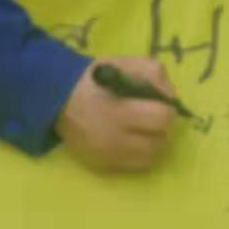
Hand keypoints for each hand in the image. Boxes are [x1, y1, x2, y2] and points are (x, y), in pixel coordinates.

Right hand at [55, 56, 176, 171]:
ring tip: (145, 130)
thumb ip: (154, 74)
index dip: (167, 109)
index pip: (162, 119)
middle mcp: (115, 139)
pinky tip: (133, 140)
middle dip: (163, 128)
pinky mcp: (103, 166)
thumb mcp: (125, 62)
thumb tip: (171, 97)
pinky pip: (135, 166)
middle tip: (155, 117)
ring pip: (151, 158)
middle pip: (160, 142)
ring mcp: (108, 156)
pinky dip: (140, 154)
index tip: (161, 103)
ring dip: (154, 143)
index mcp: (120, 110)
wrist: (57, 99)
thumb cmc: (96, 79)